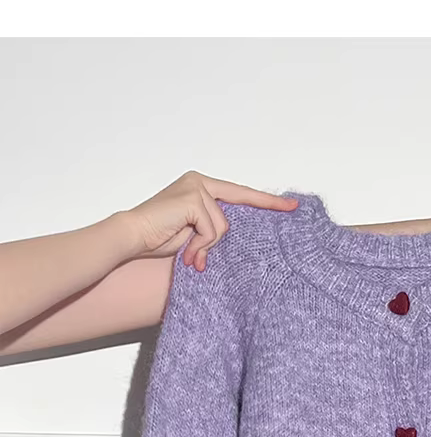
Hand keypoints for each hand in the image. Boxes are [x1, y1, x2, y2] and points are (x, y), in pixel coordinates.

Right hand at [120, 170, 299, 270]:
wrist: (133, 237)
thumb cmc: (159, 236)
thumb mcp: (194, 232)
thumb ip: (214, 227)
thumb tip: (230, 237)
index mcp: (202, 185)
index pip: (240, 194)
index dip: (267, 201)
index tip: (292, 206)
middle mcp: (200, 181)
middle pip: (232, 214)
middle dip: (217, 241)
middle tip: (197, 255)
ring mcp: (197, 187)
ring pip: (223, 227)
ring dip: (206, 246)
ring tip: (188, 254)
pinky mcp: (194, 198)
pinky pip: (212, 230)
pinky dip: (201, 245)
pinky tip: (186, 250)